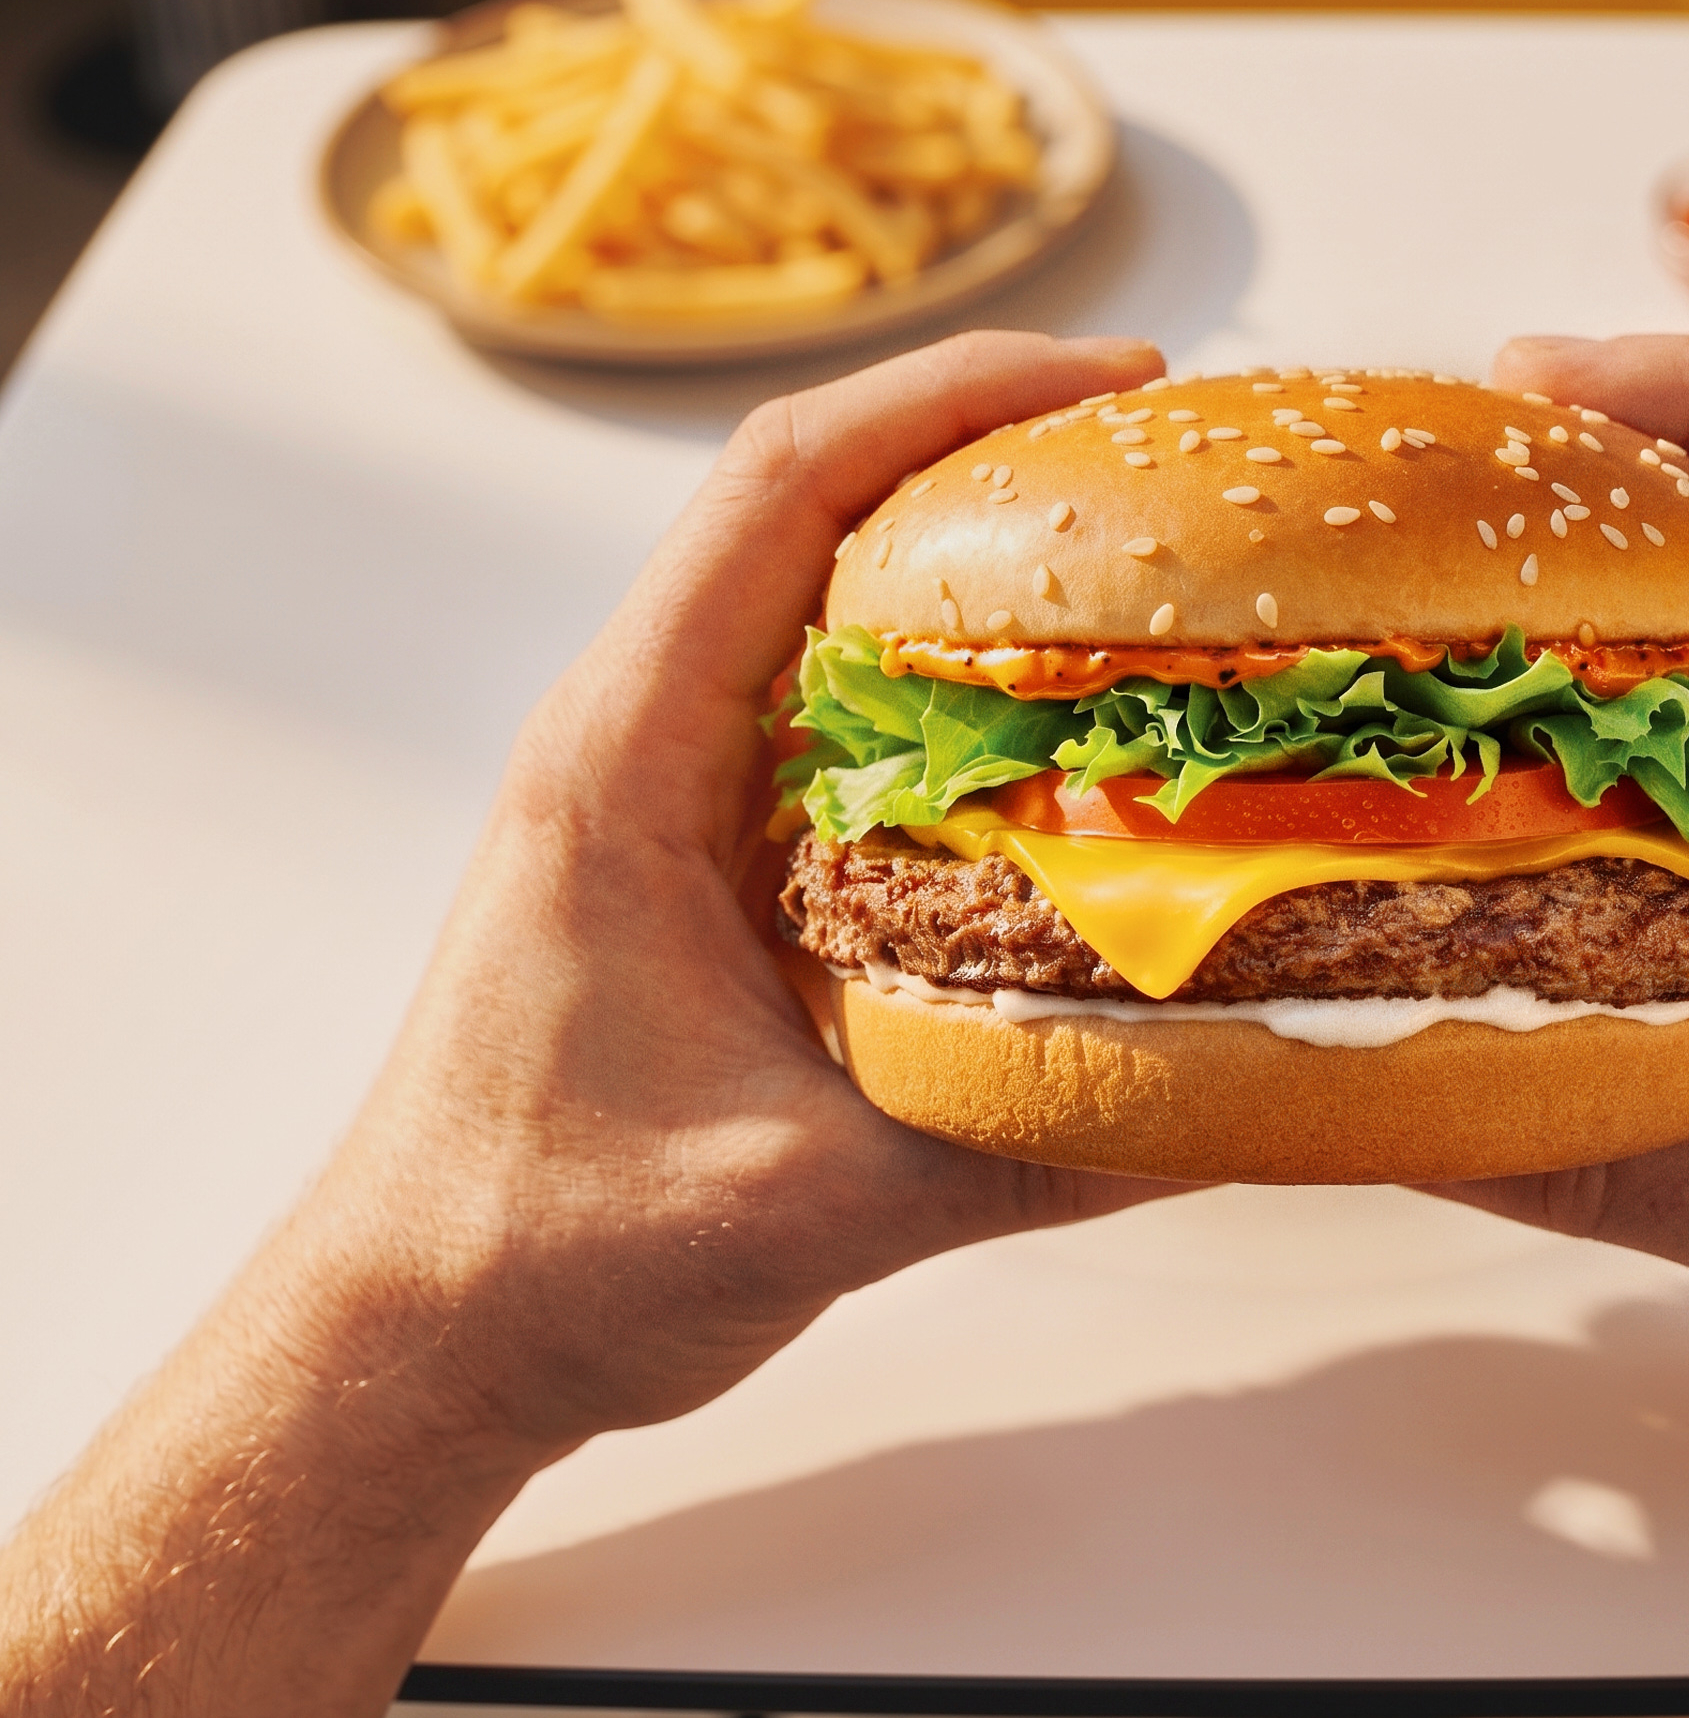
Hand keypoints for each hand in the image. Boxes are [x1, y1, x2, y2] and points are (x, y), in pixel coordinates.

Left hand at [316, 328, 1185, 1455]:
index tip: (1113, 382)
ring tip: (1137, 560)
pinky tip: (1063, 730)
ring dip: (968, 558)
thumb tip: (1241, 1098)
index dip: (952, 399)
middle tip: (1168, 456)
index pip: (784, 492)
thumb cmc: (545, 1251)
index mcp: (625, 762)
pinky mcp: (696, 863)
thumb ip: (1023, 1149)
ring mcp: (661, 796)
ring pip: (821, 605)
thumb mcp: (807, 1205)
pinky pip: (832, 716)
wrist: (417, 1335)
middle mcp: (635, 743)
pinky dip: (948, 681)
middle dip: (989, 447)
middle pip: (812, 508)